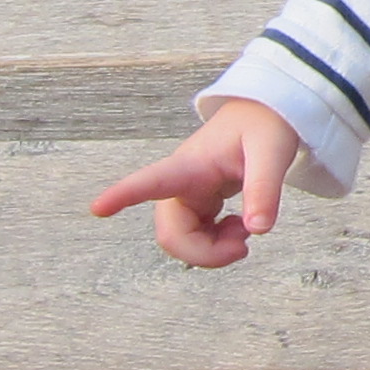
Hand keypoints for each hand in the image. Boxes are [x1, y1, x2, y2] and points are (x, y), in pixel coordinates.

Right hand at [89, 99, 304, 269]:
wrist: (264, 116)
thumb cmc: (262, 127)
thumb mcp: (271, 153)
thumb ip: (264, 190)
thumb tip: (258, 230)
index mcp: (189, 165)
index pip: (151, 180)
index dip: (123, 194)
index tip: (98, 207)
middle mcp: (180, 184)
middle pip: (171, 234)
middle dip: (203, 253)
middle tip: (243, 247)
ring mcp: (187, 197)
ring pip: (183, 242)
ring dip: (214, 251)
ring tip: (246, 230)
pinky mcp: (198, 206)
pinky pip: (197, 240)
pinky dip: (219, 245)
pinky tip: (240, 227)